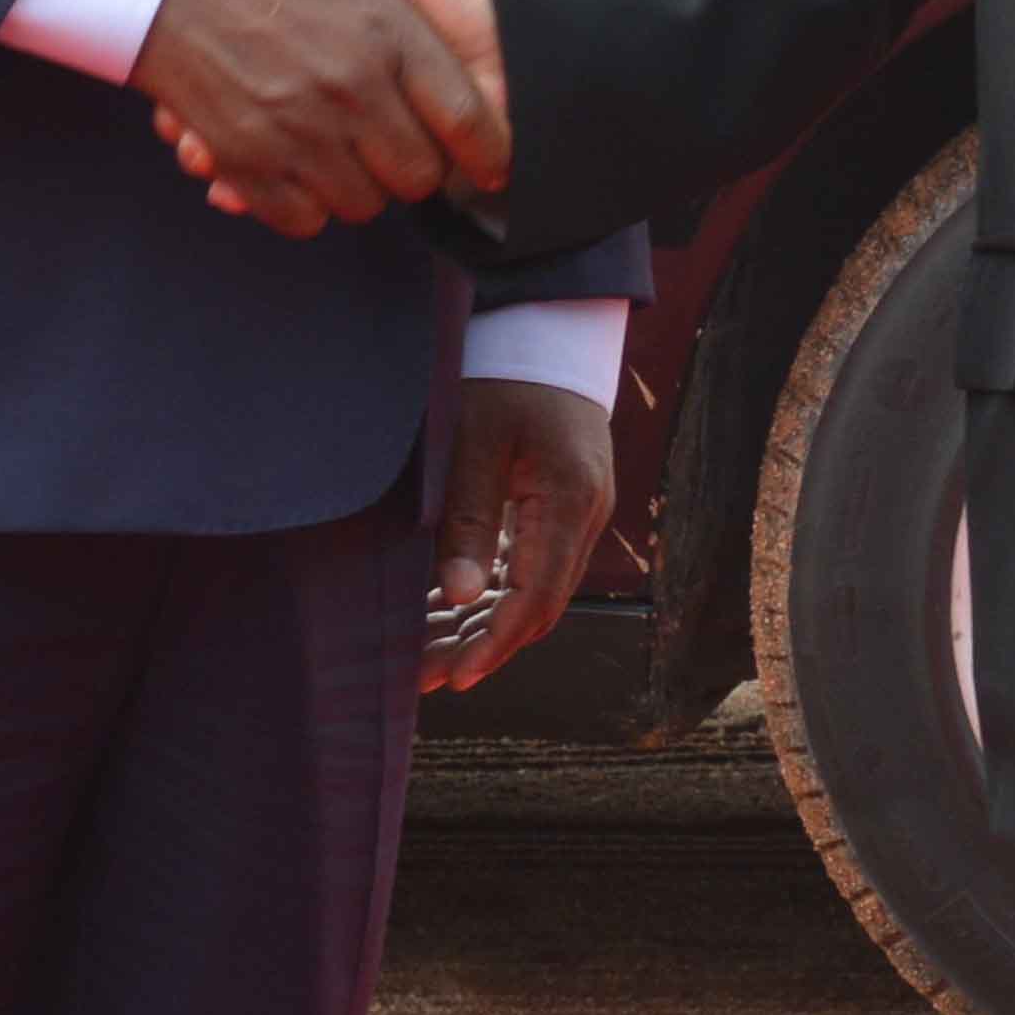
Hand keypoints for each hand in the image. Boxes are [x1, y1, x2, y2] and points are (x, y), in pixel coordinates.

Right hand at [139, 0, 505, 231]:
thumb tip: (436, 27)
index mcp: (391, 32)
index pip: (467, 119)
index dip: (486, 151)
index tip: (489, 165)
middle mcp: (351, 86)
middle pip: (418, 175)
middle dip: (412, 170)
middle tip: (392, 151)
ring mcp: (296, 126)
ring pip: (361, 203)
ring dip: (355, 188)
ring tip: (338, 155)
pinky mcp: (243, 157)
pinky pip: (298, 217)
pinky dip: (300, 205)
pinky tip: (293, 171)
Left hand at [423, 374, 614, 697]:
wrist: (547, 335)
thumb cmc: (505, 379)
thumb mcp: (474, 443)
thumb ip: (467, 520)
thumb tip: (457, 597)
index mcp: (568, 498)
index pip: (536, 595)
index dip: (495, 643)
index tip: (455, 676)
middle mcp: (586, 514)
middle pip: (540, 606)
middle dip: (485, 646)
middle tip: (429, 678)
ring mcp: (580, 513)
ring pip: (537, 592)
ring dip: (487, 626)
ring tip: (431, 655)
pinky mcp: (564, 508)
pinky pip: (534, 567)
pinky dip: (494, 594)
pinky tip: (451, 610)